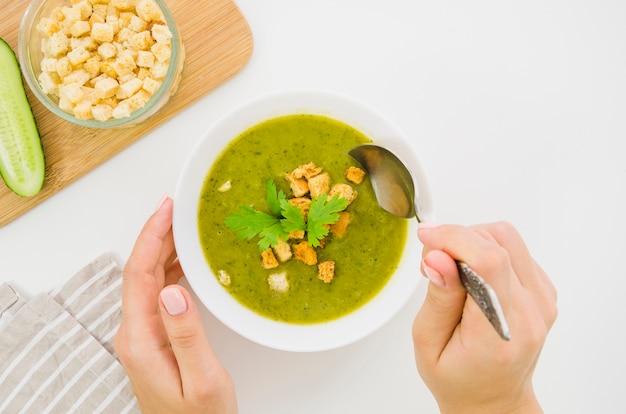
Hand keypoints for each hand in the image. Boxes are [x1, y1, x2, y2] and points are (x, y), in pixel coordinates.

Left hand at [114, 196, 236, 413]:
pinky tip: (187, 262)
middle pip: (140, 271)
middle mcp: (135, 334)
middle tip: (179, 209)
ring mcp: (143, 335)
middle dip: (157, 235)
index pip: (139, 274)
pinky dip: (171, 270)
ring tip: (185, 227)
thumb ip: (186, 334)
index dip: (151, 237)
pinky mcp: (154, 338)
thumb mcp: (202, 379)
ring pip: (149, 280)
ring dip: (164, 250)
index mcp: (141, 339)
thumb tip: (173, 289)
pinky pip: (158, 293)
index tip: (167, 210)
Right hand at [413, 222, 556, 413]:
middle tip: (434, 264)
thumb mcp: (428, 343)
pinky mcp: (544, 290)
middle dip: (458, 240)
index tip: (427, 236)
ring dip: (472, 242)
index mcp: (499, 332)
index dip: (454, 238)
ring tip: (452, 270)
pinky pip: (514, 249)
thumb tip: (438, 257)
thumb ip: (438, 297)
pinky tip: (472, 276)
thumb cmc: (457, 377)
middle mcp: (530, 313)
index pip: (489, 263)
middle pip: (498, 242)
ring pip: (507, 237)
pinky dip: (487, 250)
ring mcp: (542, 300)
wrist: (493, 399)